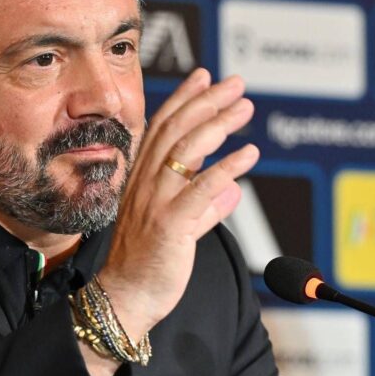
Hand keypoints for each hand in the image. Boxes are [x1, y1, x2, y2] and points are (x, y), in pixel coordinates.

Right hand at [98, 69, 257, 341]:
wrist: (125, 298)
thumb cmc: (148, 266)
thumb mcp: (179, 230)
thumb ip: (205, 209)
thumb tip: (233, 192)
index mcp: (142, 181)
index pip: (162, 129)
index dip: (184, 99)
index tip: (204, 77)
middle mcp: (145, 184)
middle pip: (176, 130)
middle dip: (206, 101)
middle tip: (234, 83)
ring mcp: (155, 202)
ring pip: (187, 151)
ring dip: (219, 124)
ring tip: (244, 108)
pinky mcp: (170, 224)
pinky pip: (201, 189)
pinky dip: (227, 168)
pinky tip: (249, 153)